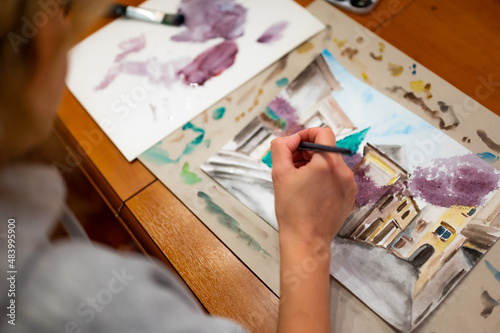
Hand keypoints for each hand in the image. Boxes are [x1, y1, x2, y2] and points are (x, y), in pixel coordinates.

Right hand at [271, 127, 356, 247]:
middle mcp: (343, 171)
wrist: (306, 241)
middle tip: (291, 165)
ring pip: (331, 163)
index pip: (323, 132)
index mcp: (327, 163)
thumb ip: (282, 148)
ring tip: (299, 181)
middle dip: (307, 152)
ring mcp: (349, 184)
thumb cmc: (292, 210)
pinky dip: (323, 178)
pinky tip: (310, 192)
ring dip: (314, 165)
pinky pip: (336, 177)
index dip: (306, 134)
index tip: (294, 146)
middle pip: (326, 148)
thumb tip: (290, 139)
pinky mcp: (350, 196)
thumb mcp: (279, 174)